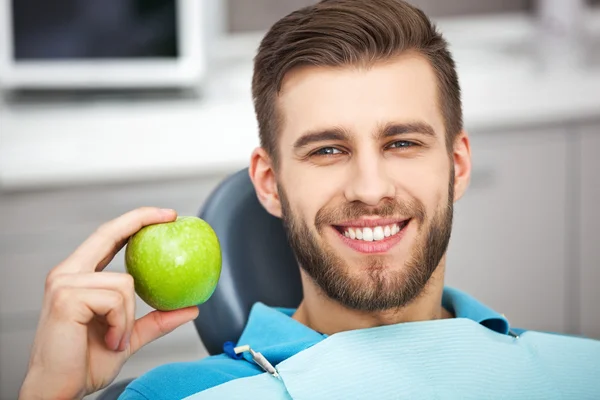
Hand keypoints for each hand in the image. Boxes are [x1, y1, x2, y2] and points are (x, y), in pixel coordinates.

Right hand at [19, 207, 199, 399]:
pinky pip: (117, 301)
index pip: (107, 237)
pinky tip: (110, 340)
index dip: (135, 221)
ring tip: (117, 339)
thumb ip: (156, 320)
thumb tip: (190, 308)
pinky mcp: (67, 298)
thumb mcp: (129, 336)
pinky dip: (121, 324)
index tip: (166, 215)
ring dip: (128, 318)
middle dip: (142, 219)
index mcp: (78, 277)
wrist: (60, 390)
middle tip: (172, 216)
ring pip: (124, 284)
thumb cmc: (85, 362)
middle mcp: (67, 273)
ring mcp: (65, 283)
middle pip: (108, 233)